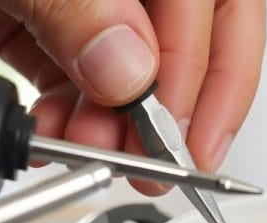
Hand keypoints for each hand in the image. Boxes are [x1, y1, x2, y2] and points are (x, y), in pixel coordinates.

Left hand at [0, 0, 265, 193]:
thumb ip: (79, 5)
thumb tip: (134, 71)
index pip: (213, 3)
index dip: (210, 72)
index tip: (178, 132)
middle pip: (194, 39)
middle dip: (173, 109)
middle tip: (151, 162)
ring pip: (141, 69)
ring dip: (120, 122)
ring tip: (90, 150)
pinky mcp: (53, 21)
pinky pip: (89, 78)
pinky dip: (81, 115)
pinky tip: (59, 130)